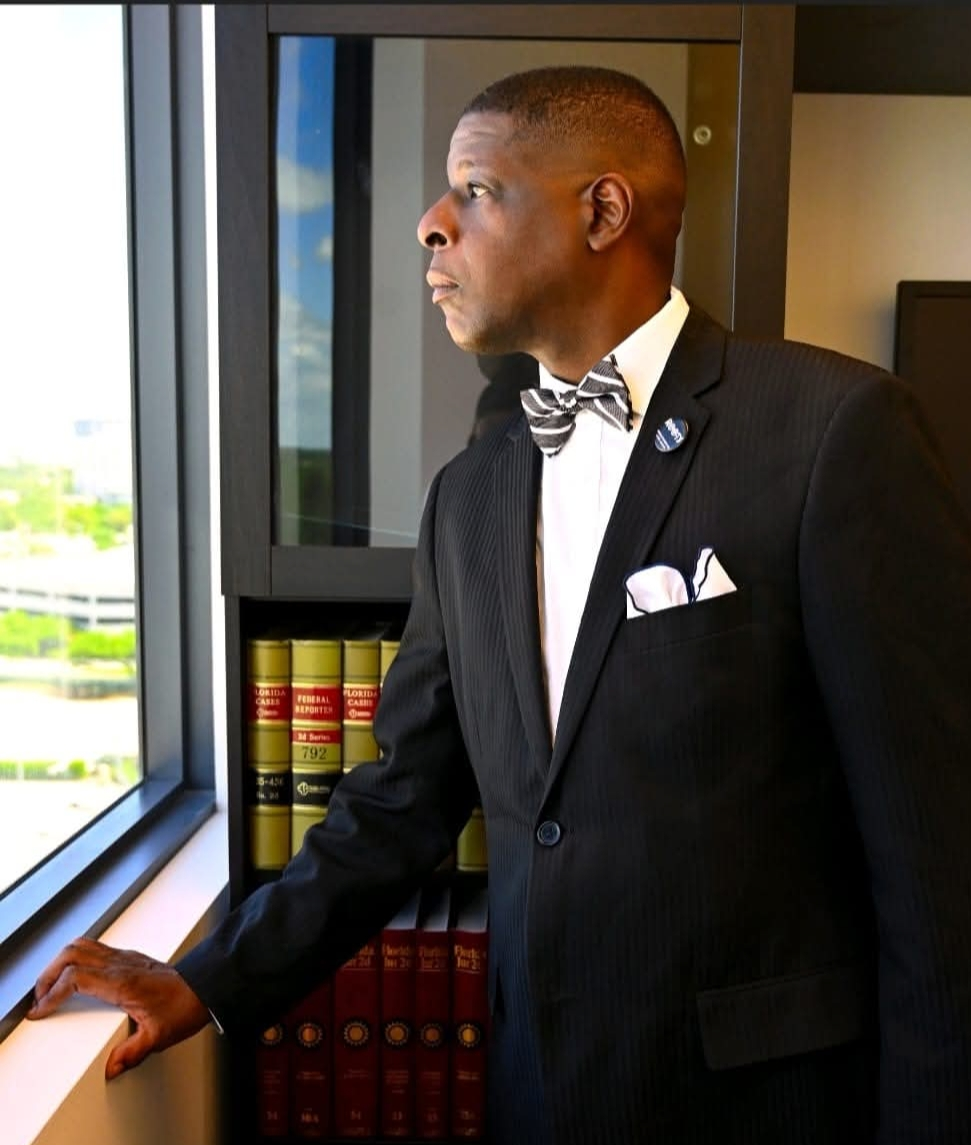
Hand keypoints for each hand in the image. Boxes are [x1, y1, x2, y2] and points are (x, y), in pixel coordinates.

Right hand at [27, 937, 211, 1079]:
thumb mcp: (159, 1036)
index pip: (75, 977)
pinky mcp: (131, 957)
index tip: (40, 1009)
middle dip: (48, 975)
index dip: (52, 992)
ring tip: (52, 986)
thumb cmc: (187, 1005)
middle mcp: (122, 964)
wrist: (208, 986)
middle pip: (72, 954)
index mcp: (123, 982)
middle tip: (40, 998)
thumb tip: (111, 1067)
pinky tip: (75, 976)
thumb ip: (132, 1052)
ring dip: (60, 963)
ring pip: (83, 945)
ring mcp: (126, 957)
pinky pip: (96, 947)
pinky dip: (76, 958)